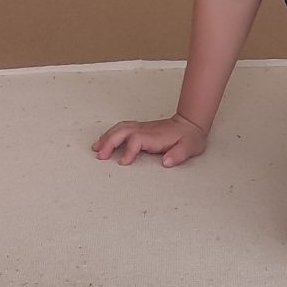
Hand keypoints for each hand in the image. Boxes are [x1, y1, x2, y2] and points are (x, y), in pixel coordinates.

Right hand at [91, 115, 208, 166]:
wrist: (190, 123)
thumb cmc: (189, 137)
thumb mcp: (190, 147)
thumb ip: (179, 155)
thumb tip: (167, 162)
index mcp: (155, 136)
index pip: (137, 140)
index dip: (129, 150)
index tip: (124, 162)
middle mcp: (146, 130)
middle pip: (122, 131)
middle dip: (109, 142)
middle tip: (100, 156)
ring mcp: (142, 127)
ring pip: (119, 128)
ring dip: (107, 137)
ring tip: (96, 148)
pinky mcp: (140, 128)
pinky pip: (121, 128)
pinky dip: (110, 134)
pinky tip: (104, 141)